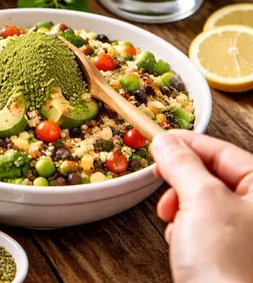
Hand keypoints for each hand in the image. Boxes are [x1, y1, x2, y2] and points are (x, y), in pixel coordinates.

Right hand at [152, 130, 252, 282]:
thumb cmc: (228, 263)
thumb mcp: (201, 199)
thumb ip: (183, 163)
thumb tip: (167, 142)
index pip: (223, 151)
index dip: (188, 143)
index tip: (160, 141)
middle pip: (213, 174)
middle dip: (182, 180)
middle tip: (163, 182)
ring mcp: (247, 232)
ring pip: (205, 199)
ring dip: (181, 205)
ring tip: (173, 218)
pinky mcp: (232, 251)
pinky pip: (205, 224)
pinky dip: (186, 226)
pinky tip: (181, 238)